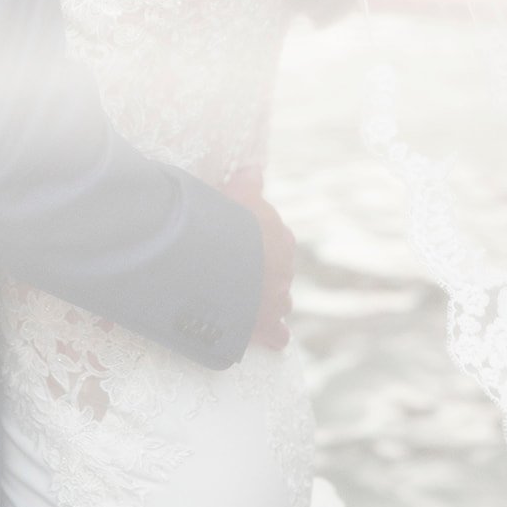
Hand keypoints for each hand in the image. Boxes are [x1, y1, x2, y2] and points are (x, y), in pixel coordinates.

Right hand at [224, 165, 294, 350]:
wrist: (221, 259)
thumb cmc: (227, 220)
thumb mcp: (237, 193)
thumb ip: (248, 182)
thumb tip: (254, 168)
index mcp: (281, 237)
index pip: (277, 238)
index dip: (258, 241)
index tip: (240, 242)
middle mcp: (285, 268)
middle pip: (278, 271)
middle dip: (264, 273)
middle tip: (237, 273)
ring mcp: (278, 298)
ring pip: (280, 301)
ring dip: (267, 302)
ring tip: (246, 303)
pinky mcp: (267, 325)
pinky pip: (277, 334)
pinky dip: (272, 336)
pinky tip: (266, 337)